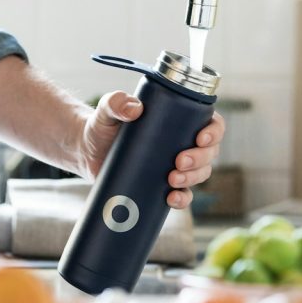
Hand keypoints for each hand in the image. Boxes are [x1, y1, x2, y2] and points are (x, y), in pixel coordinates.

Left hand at [78, 90, 225, 209]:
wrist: (87, 152)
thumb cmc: (102, 125)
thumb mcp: (107, 110)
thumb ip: (115, 103)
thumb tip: (133, 108)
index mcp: (180, 120)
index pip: (211, 123)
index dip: (214, 132)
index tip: (200, 138)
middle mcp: (183, 143)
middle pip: (209, 153)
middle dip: (200, 159)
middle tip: (179, 162)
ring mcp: (175, 166)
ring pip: (200, 174)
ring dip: (193, 178)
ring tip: (172, 180)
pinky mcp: (163, 186)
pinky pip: (183, 195)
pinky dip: (182, 199)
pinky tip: (171, 199)